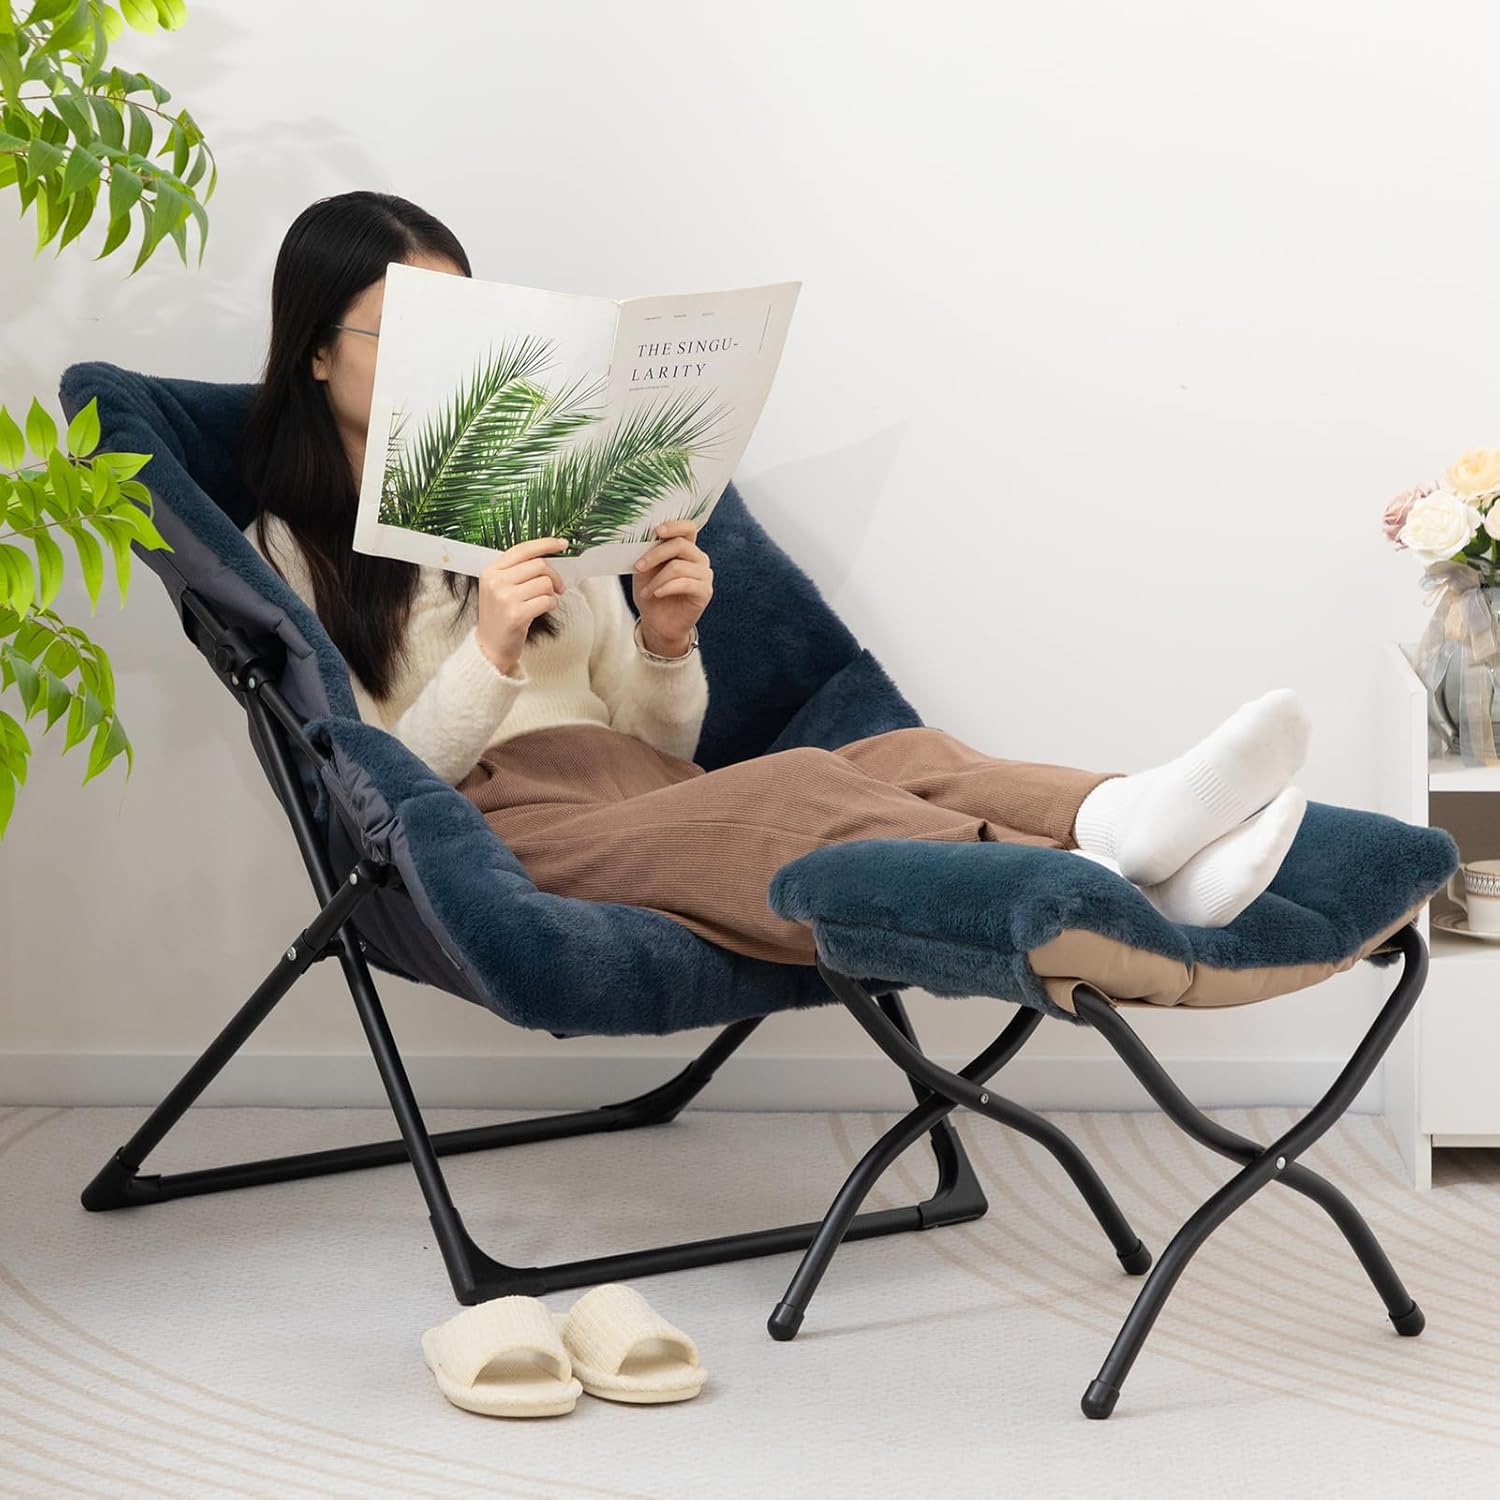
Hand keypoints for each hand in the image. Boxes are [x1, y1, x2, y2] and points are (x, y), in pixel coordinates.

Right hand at [475, 536, 566, 673]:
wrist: (490, 646)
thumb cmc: (501, 615)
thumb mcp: (500, 587)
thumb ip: (517, 570)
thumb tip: (548, 556)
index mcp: (491, 570)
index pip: (523, 549)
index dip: (546, 544)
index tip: (562, 544)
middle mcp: (496, 581)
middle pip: (539, 565)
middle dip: (554, 576)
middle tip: (558, 587)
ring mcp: (505, 598)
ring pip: (545, 583)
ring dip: (551, 593)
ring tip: (543, 601)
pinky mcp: (516, 615)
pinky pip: (547, 600)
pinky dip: (551, 605)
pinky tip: (541, 611)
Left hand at [632, 520, 711, 654]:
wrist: (658, 622)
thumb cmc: (652, 593)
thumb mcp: (645, 570)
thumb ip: (648, 552)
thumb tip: (642, 538)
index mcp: (686, 548)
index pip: (688, 527)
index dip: (674, 526)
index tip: (656, 531)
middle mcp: (698, 558)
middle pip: (680, 545)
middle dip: (655, 554)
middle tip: (638, 566)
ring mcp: (704, 575)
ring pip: (679, 566)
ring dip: (657, 579)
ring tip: (646, 592)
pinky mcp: (705, 591)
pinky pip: (685, 583)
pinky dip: (666, 588)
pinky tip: (656, 594)